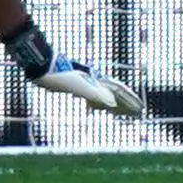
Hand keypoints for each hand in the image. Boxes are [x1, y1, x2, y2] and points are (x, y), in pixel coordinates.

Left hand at [11, 24, 145, 117]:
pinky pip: (89, 98)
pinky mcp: (74, 87)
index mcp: (97, 82)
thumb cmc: (59, 76)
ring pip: (103, 96)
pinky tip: (91, 110)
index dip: (131, 100)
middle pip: (115, 94)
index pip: (120, 92)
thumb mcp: (78, 87)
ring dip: (113, 106)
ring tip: (120, 114)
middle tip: (138, 114)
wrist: (41, 68)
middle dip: (127, 104)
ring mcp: (84, 84)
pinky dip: (94, 106)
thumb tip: (112, 104)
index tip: (142, 109)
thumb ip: (95, 94)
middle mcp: (93, 81)